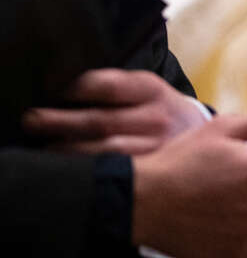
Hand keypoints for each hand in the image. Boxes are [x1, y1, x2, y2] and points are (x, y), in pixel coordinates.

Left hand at [22, 69, 206, 155]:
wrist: (203, 135)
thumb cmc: (160, 108)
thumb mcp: (147, 88)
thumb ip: (115, 87)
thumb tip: (65, 91)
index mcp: (152, 90)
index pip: (110, 86)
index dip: (78, 88)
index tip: (56, 92)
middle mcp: (156, 118)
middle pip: (102, 121)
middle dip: (61, 121)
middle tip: (32, 121)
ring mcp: (157, 148)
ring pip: (107, 151)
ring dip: (70, 151)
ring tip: (46, 150)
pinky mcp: (157, 171)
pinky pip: (119, 172)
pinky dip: (92, 170)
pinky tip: (73, 169)